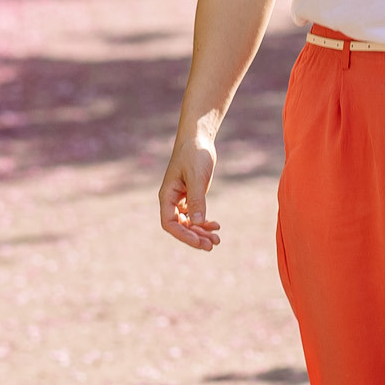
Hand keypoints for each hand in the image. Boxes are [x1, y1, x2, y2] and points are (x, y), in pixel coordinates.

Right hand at [159, 130, 221, 250]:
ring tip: (217, 240)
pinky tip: (216, 226)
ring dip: (201, 232)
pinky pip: (195, 215)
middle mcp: (172, 200)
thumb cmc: (194, 154)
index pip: (169, 223)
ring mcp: (182, 199)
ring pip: (189, 223)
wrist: (199, 138)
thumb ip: (196, 199)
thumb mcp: (196, 177)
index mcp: (167, 196)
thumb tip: (197, 223)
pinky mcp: (192, 195)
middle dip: (195, 237)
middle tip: (212, 245)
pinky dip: (204, 222)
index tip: (199, 242)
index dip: (183, 235)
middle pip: (180, 227)